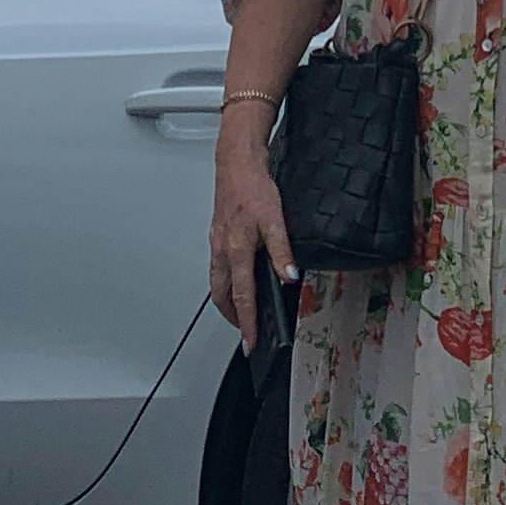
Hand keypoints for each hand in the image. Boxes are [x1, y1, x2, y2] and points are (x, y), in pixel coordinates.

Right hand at [210, 121, 296, 355]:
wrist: (236, 162)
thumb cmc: (253, 187)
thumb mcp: (275, 220)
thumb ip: (282, 252)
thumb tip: (289, 277)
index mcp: (237, 251)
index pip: (242, 297)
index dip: (247, 323)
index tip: (250, 341)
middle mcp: (222, 250)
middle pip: (221, 295)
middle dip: (232, 317)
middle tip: (244, 331)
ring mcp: (217, 243)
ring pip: (216, 282)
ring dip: (227, 300)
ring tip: (239, 311)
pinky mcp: (216, 234)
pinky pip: (217, 266)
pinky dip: (225, 281)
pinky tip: (236, 277)